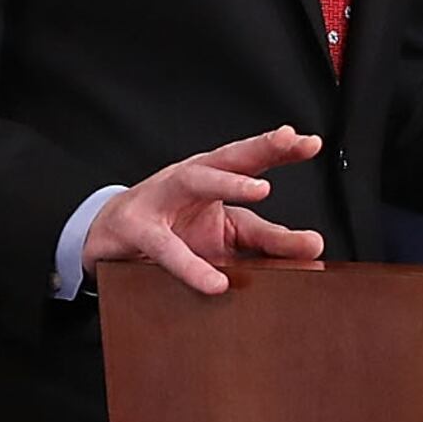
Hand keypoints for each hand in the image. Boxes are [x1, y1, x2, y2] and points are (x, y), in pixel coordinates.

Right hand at [84, 126, 329, 294]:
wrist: (106, 239)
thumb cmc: (171, 232)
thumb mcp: (225, 237)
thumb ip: (269, 240)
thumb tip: (316, 245)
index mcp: (211, 178)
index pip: (250, 159)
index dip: (280, 150)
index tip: (312, 143)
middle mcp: (187, 179)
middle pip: (226, 156)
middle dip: (259, 146)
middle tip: (289, 140)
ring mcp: (159, 199)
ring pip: (194, 181)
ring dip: (227, 182)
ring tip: (261, 190)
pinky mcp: (136, 229)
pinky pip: (166, 248)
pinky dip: (191, 265)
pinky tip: (216, 281)